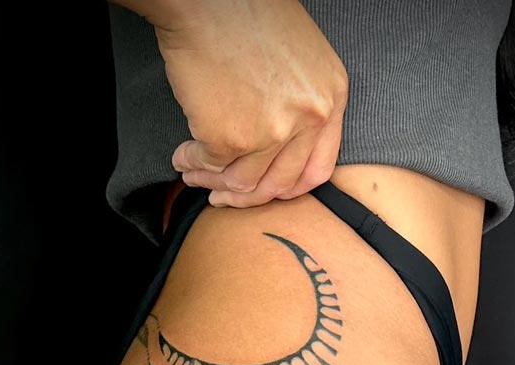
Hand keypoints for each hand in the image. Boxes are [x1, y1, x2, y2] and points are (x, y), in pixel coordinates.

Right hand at [154, 0, 347, 206]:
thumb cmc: (246, 13)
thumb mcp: (299, 58)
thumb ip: (300, 103)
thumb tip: (278, 146)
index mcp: (330, 98)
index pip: (317, 169)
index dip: (287, 188)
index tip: (266, 190)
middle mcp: (308, 119)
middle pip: (280, 184)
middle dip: (247, 196)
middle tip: (224, 195)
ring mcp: (271, 132)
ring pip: (244, 182)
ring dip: (215, 184)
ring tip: (197, 175)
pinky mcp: (230, 138)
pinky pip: (212, 166)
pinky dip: (194, 166)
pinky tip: (184, 158)